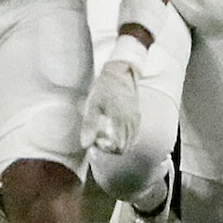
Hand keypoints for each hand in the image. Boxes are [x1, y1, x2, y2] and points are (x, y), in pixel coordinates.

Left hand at [80, 33, 148, 154]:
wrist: (119, 73)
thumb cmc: (104, 88)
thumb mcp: (92, 105)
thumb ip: (89, 126)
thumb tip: (85, 145)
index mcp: (121, 120)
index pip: (118, 147)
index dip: (106, 149)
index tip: (95, 140)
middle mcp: (132, 121)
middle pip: (125, 147)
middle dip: (110, 147)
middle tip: (98, 138)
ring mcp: (136, 119)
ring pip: (130, 142)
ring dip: (118, 143)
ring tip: (104, 132)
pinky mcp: (137, 117)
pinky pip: (134, 135)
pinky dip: (124, 137)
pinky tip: (112, 129)